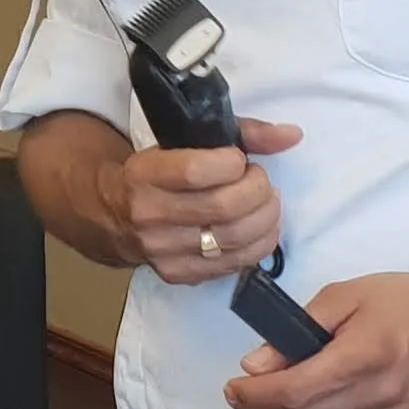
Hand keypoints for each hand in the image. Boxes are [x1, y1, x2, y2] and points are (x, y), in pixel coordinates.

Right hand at [104, 117, 301, 284]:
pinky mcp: (178, 275)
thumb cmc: (161, 169)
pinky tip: (263, 229)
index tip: (240, 159)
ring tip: (267, 203)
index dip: (233, 163)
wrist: (115, 213)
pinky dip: (259, 246)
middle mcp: (149, 215)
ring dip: (265, 219)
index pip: (197, 172)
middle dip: (258, 191)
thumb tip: (293, 135)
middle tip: (261, 181)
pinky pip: (231, 266)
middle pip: (223, 208)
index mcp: (146, 174)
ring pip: (232, 240)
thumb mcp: (190, 140)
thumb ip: (244, 133)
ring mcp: (162, 251)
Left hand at [223, 264, 408, 408]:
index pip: (296, 391)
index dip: (256, 397)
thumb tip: (255, 364)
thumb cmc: (398, 298)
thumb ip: (299, 329)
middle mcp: (381, 394)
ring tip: (275, 394)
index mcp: (366, 354)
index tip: (232, 388)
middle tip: (241, 396)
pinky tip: (317, 400)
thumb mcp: (345, 295)